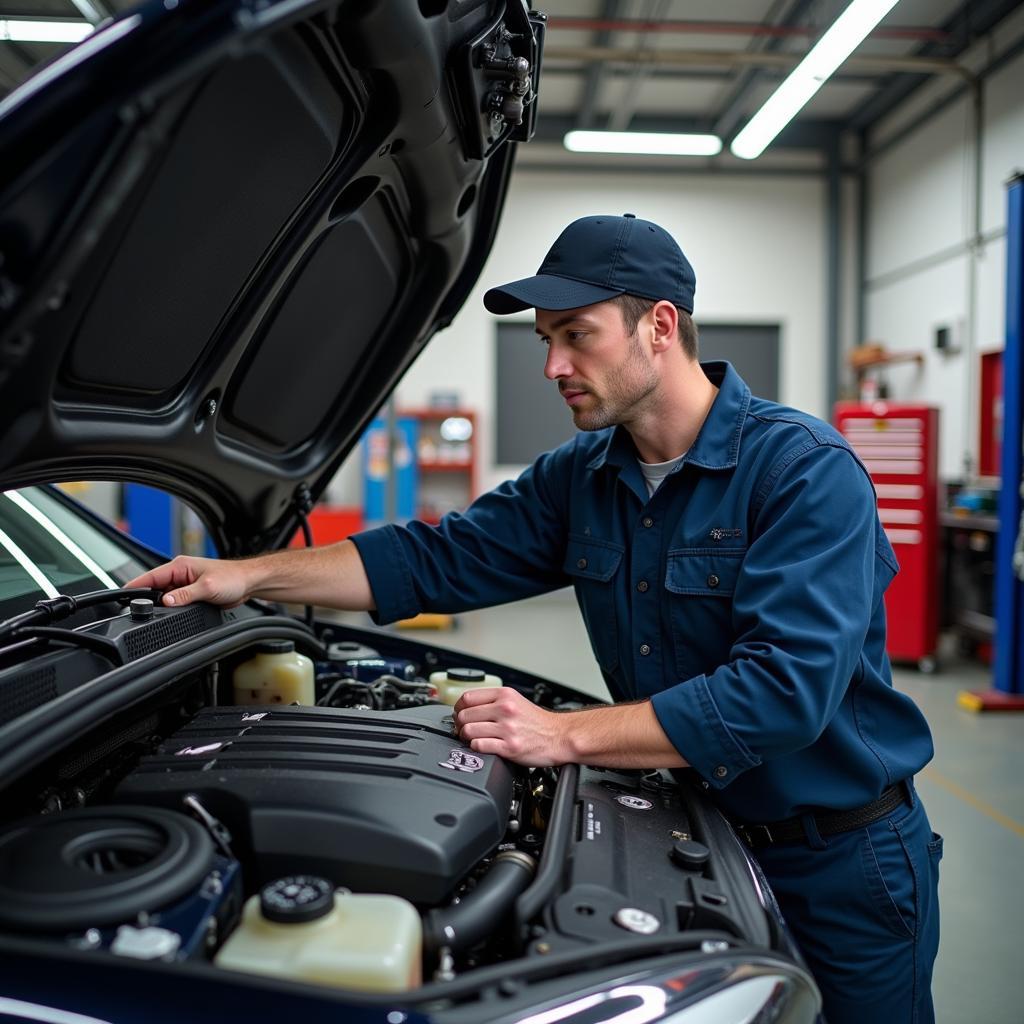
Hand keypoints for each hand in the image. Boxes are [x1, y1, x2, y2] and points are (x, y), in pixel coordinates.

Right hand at [125, 555, 251, 607]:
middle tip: (140, 611)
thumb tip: (166, 601)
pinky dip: (172, 608)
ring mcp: (185, 584)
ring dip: (161, 605)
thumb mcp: (207, 587)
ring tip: (158, 614)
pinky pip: (175, 602)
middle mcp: (180, 573)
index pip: (150, 576)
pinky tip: (172, 614)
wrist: (249, 583)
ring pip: (164, 597)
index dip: (135, 586)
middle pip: (155, 588)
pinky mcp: (191, 593)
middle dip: (148, 599)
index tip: (121, 595)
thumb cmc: (233, 578)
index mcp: (180, 566)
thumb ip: (185, 595)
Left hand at [454, 687, 570, 766]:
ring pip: (469, 731)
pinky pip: (479, 746)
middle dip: (460, 724)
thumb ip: (493, 700)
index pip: (467, 697)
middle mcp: (505, 709)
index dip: (458, 708)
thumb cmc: (538, 722)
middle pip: (464, 715)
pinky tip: (482, 746)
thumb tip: (468, 706)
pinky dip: (476, 747)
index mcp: (505, 695)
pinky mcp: (509, 747)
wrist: (559, 736)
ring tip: (472, 739)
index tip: (460, 714)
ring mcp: (507, 728)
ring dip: (466, 737)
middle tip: (464, 729)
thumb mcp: (516, 700)